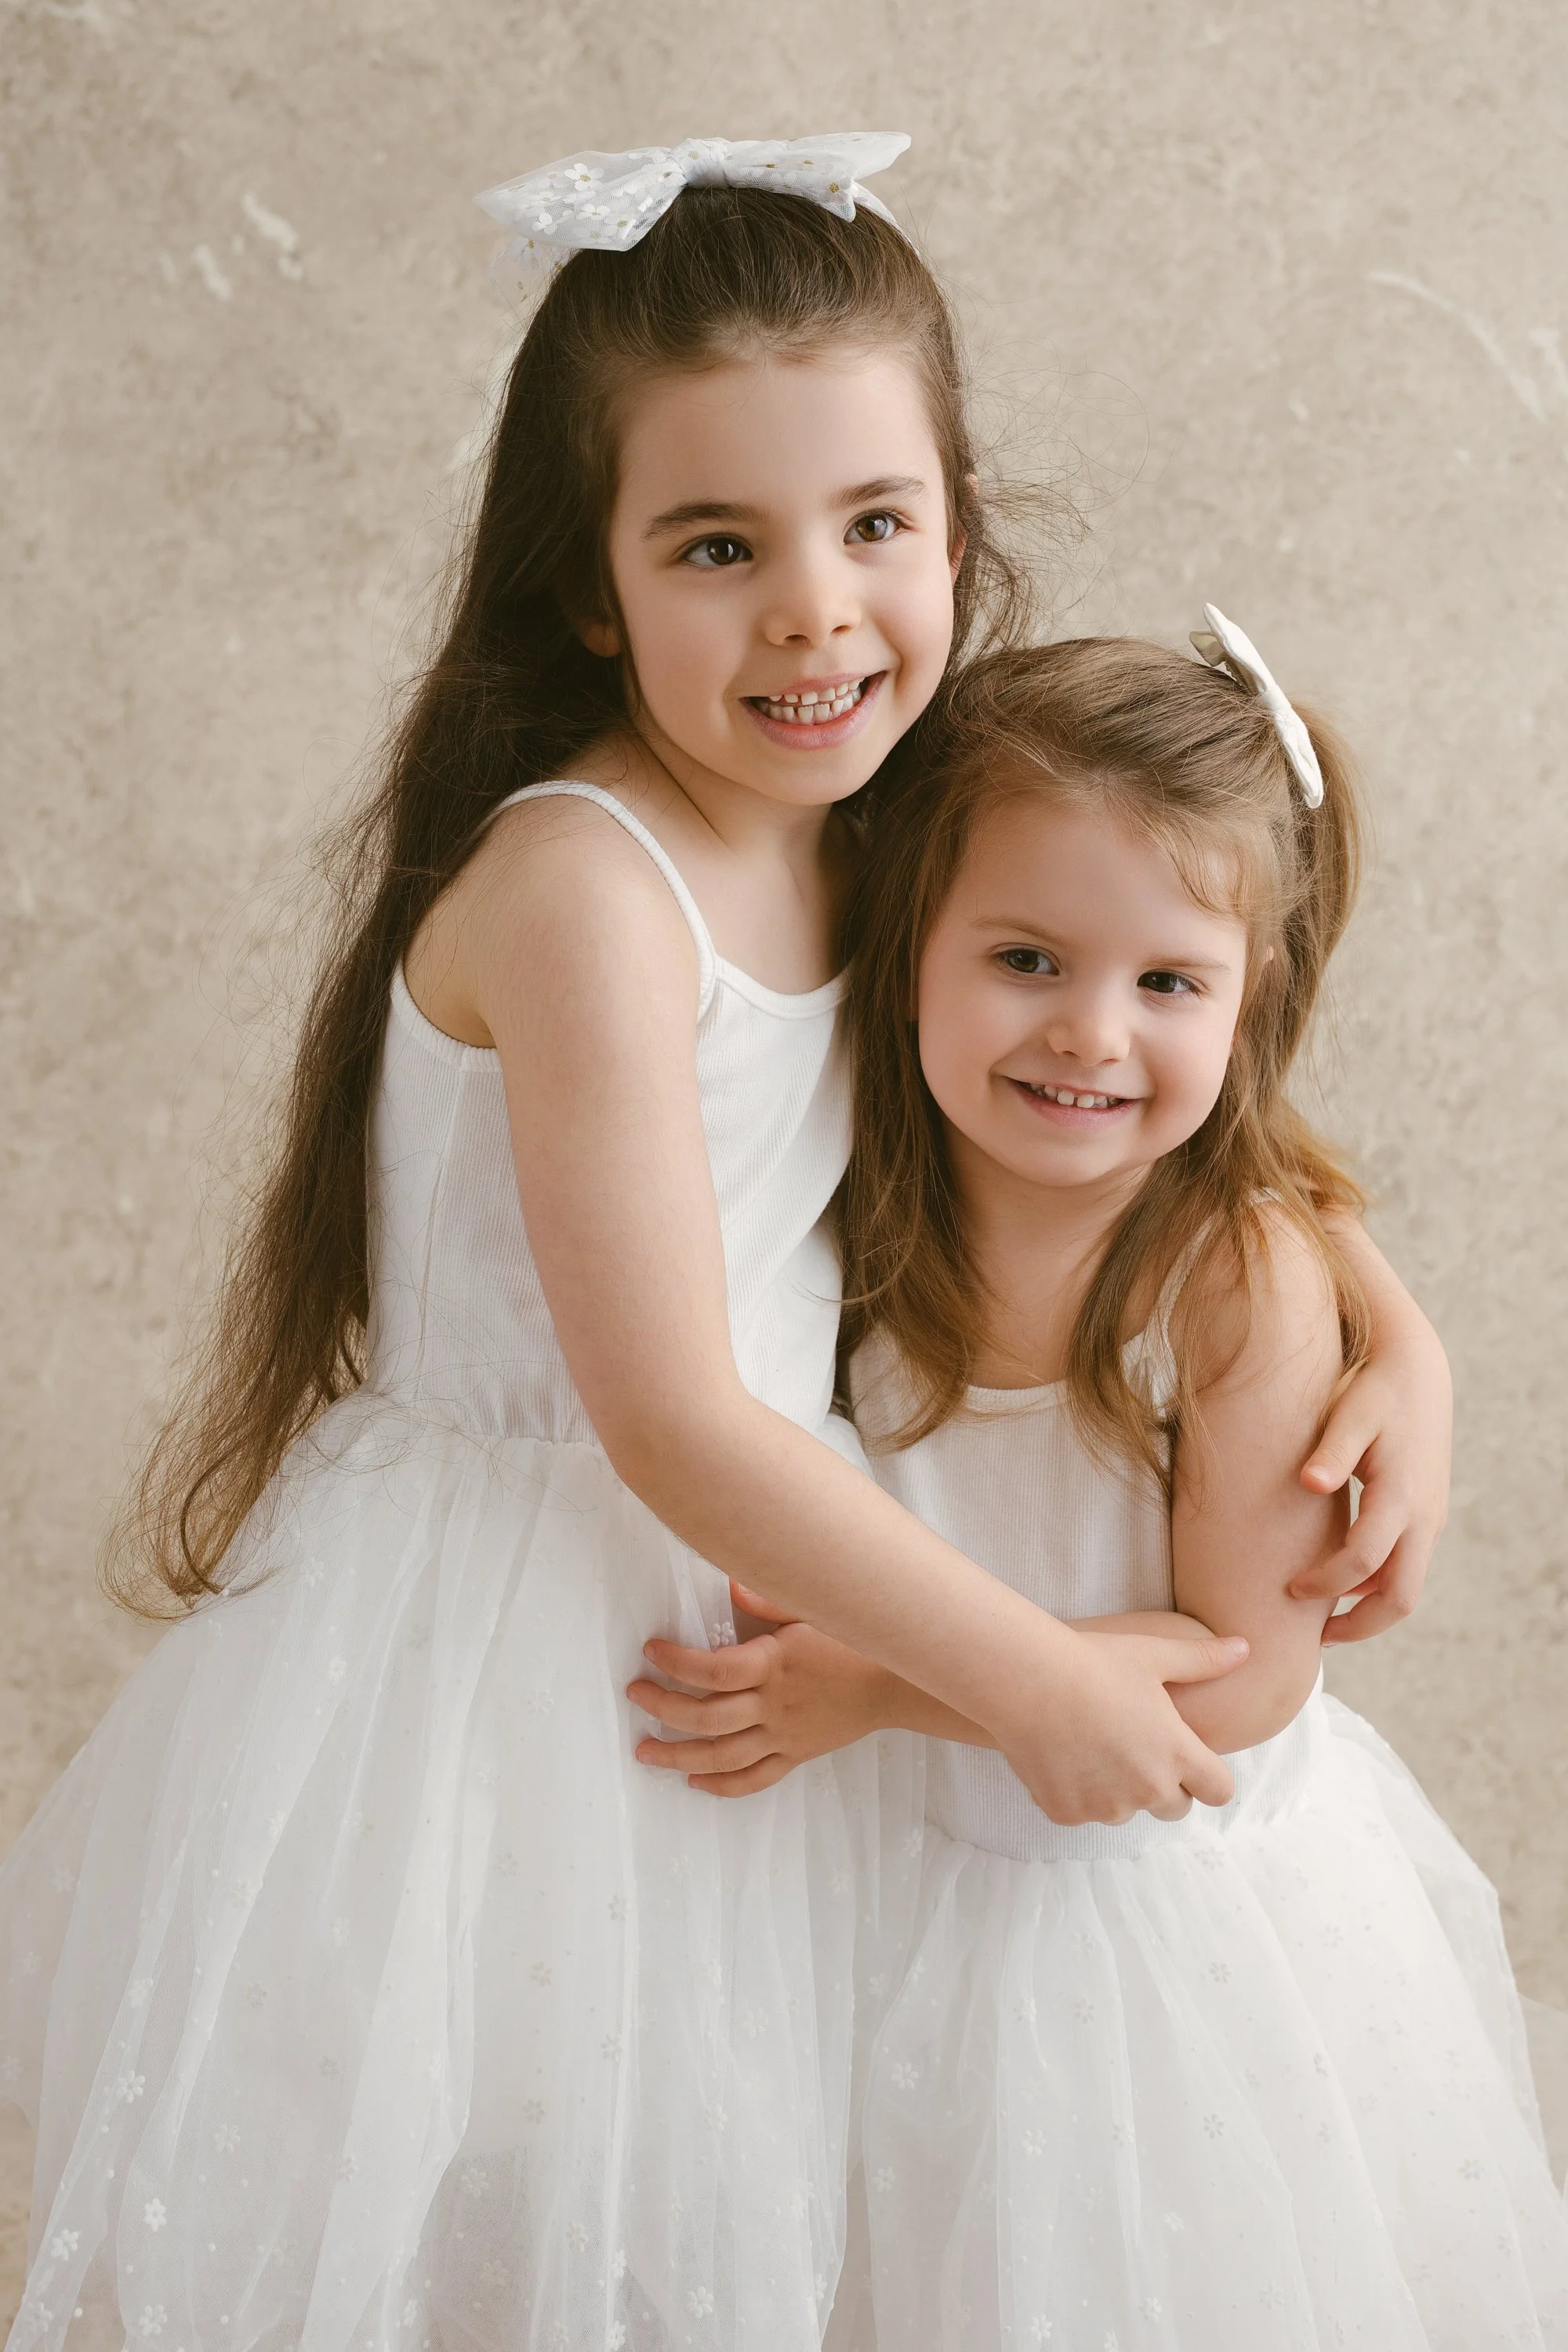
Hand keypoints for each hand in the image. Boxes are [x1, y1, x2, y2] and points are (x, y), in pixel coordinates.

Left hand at [628, 1594, 891, 1796]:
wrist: (896, 1682)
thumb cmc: (853, 1639)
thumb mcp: (812, 1609)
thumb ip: (768, 1599)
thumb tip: (730, 1584)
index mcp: (774, 1664)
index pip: (713, 1670)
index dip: (676, 1663)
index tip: (649, 1650)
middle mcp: (773, 1705)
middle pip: (707, 1717)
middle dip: (663, 1707)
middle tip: (634, 1694)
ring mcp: (783, 1735)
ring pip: (722, 1757)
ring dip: (678, 1756)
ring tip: (645, 1751)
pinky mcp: (795, 1755)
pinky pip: (754, 1780)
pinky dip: (721, 1785)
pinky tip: (693, 1781)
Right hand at [983, 1625, 1248, 1825]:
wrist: (1027, 1679)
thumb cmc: (1094, 1660)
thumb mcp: (1153, 1653)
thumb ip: (1203, 1659)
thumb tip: (1245, 1648)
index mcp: (1177, 1753)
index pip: (1219, 1791)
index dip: (1209, 1777)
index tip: (1192, 1761)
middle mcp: (1147, 1788)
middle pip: (1175, 1808)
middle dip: (1164, 1786)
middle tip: (1135, 1748)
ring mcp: (1106, 1805)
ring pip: (1125, 1810)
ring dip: (1117, 1790)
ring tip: (1092, 1745)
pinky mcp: (1067, 1813)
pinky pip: (1081, 1810)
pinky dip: (1075, 1792)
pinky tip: (1061, 1755)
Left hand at [1289, 1349, 1452, 1642]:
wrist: (1416, 1370)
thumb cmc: (1373, 1390)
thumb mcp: (1350, 1413)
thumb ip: (1332, 1451)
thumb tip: (1309, 1482)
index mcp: (1401, 1495)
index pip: (1365, 1562)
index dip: (1326, 1584)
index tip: (1288, 1590)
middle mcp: (1424, 1516)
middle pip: (1400, 1598)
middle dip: (1359, 1626)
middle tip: (1314, 1638)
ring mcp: (1430, 1518)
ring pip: (1406, 1586)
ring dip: (1368, 1609)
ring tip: (1321, 1618)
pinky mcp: (1426, 1515)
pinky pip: (1406, 1565)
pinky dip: (1376, 1585)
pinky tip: (1340, 1581)